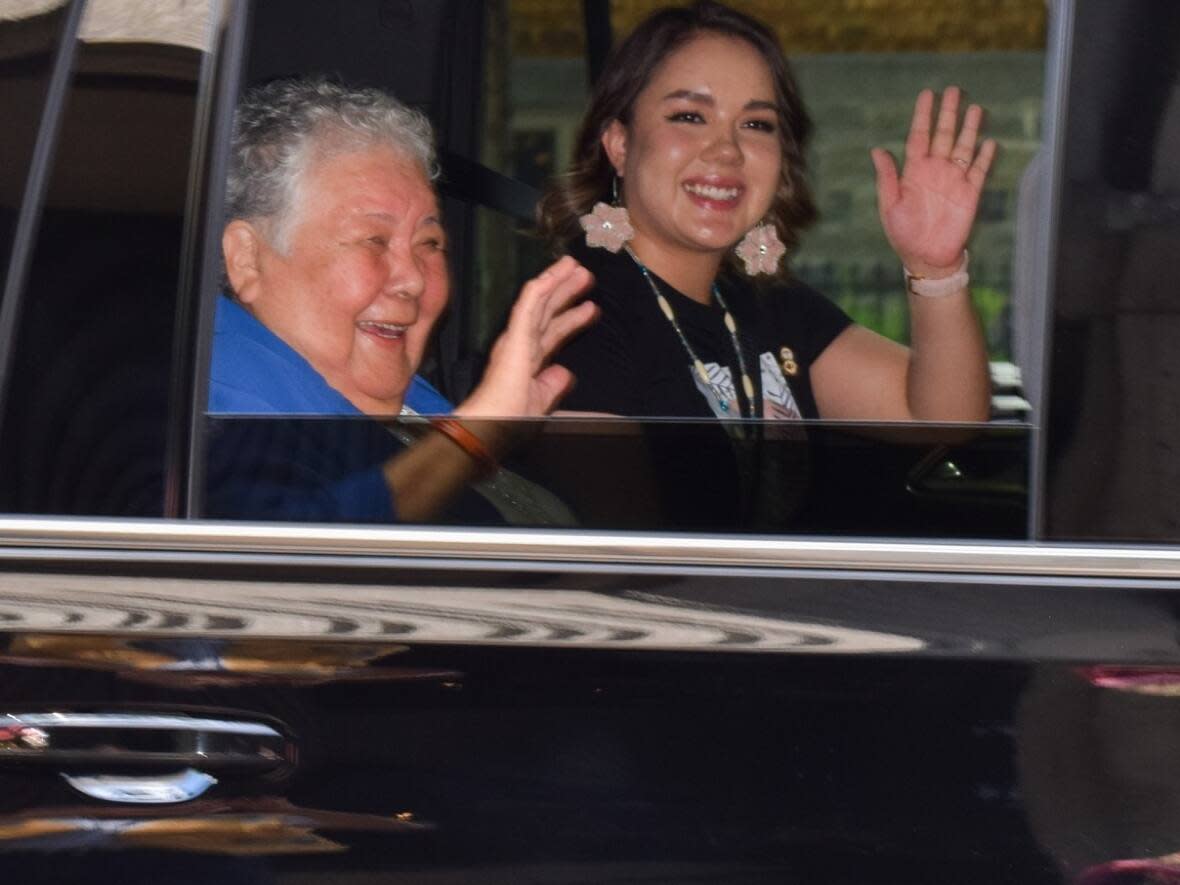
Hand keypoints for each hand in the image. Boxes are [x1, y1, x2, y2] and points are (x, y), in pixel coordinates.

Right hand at [457, 256, 596, 418]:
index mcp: (527, 359)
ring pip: (539, 302)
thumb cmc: (510, 419)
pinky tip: (553, 275)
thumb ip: (554, 384)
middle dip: (567, 293)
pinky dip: (540, 289)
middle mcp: (521, 344)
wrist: (493, 425)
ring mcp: (516, 338)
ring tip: (576, 267)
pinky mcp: (514, 336)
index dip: (572, 318)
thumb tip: (564, 372)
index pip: (552, 332)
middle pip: (548, 311)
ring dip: (558, 282)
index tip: (590, 307)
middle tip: (586, 276)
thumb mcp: (542, 399)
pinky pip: (527, 305)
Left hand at [871, 86, 996, 278]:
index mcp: (914, 171)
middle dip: (949, 113)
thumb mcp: (889, 205)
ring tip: (975, 109)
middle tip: (954, 90)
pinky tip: (988, 142)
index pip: (919, 136)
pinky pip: (979, 170)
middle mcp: (935, 170)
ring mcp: (954, 180)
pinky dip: (984, 156)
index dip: (923, 115)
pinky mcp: (970, 193)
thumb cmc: (903, 234)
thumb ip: (887, 177)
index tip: (927, 94)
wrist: (926, 258)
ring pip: (963, 147)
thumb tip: (877, 150)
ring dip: (970, 129)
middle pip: (944, 135)